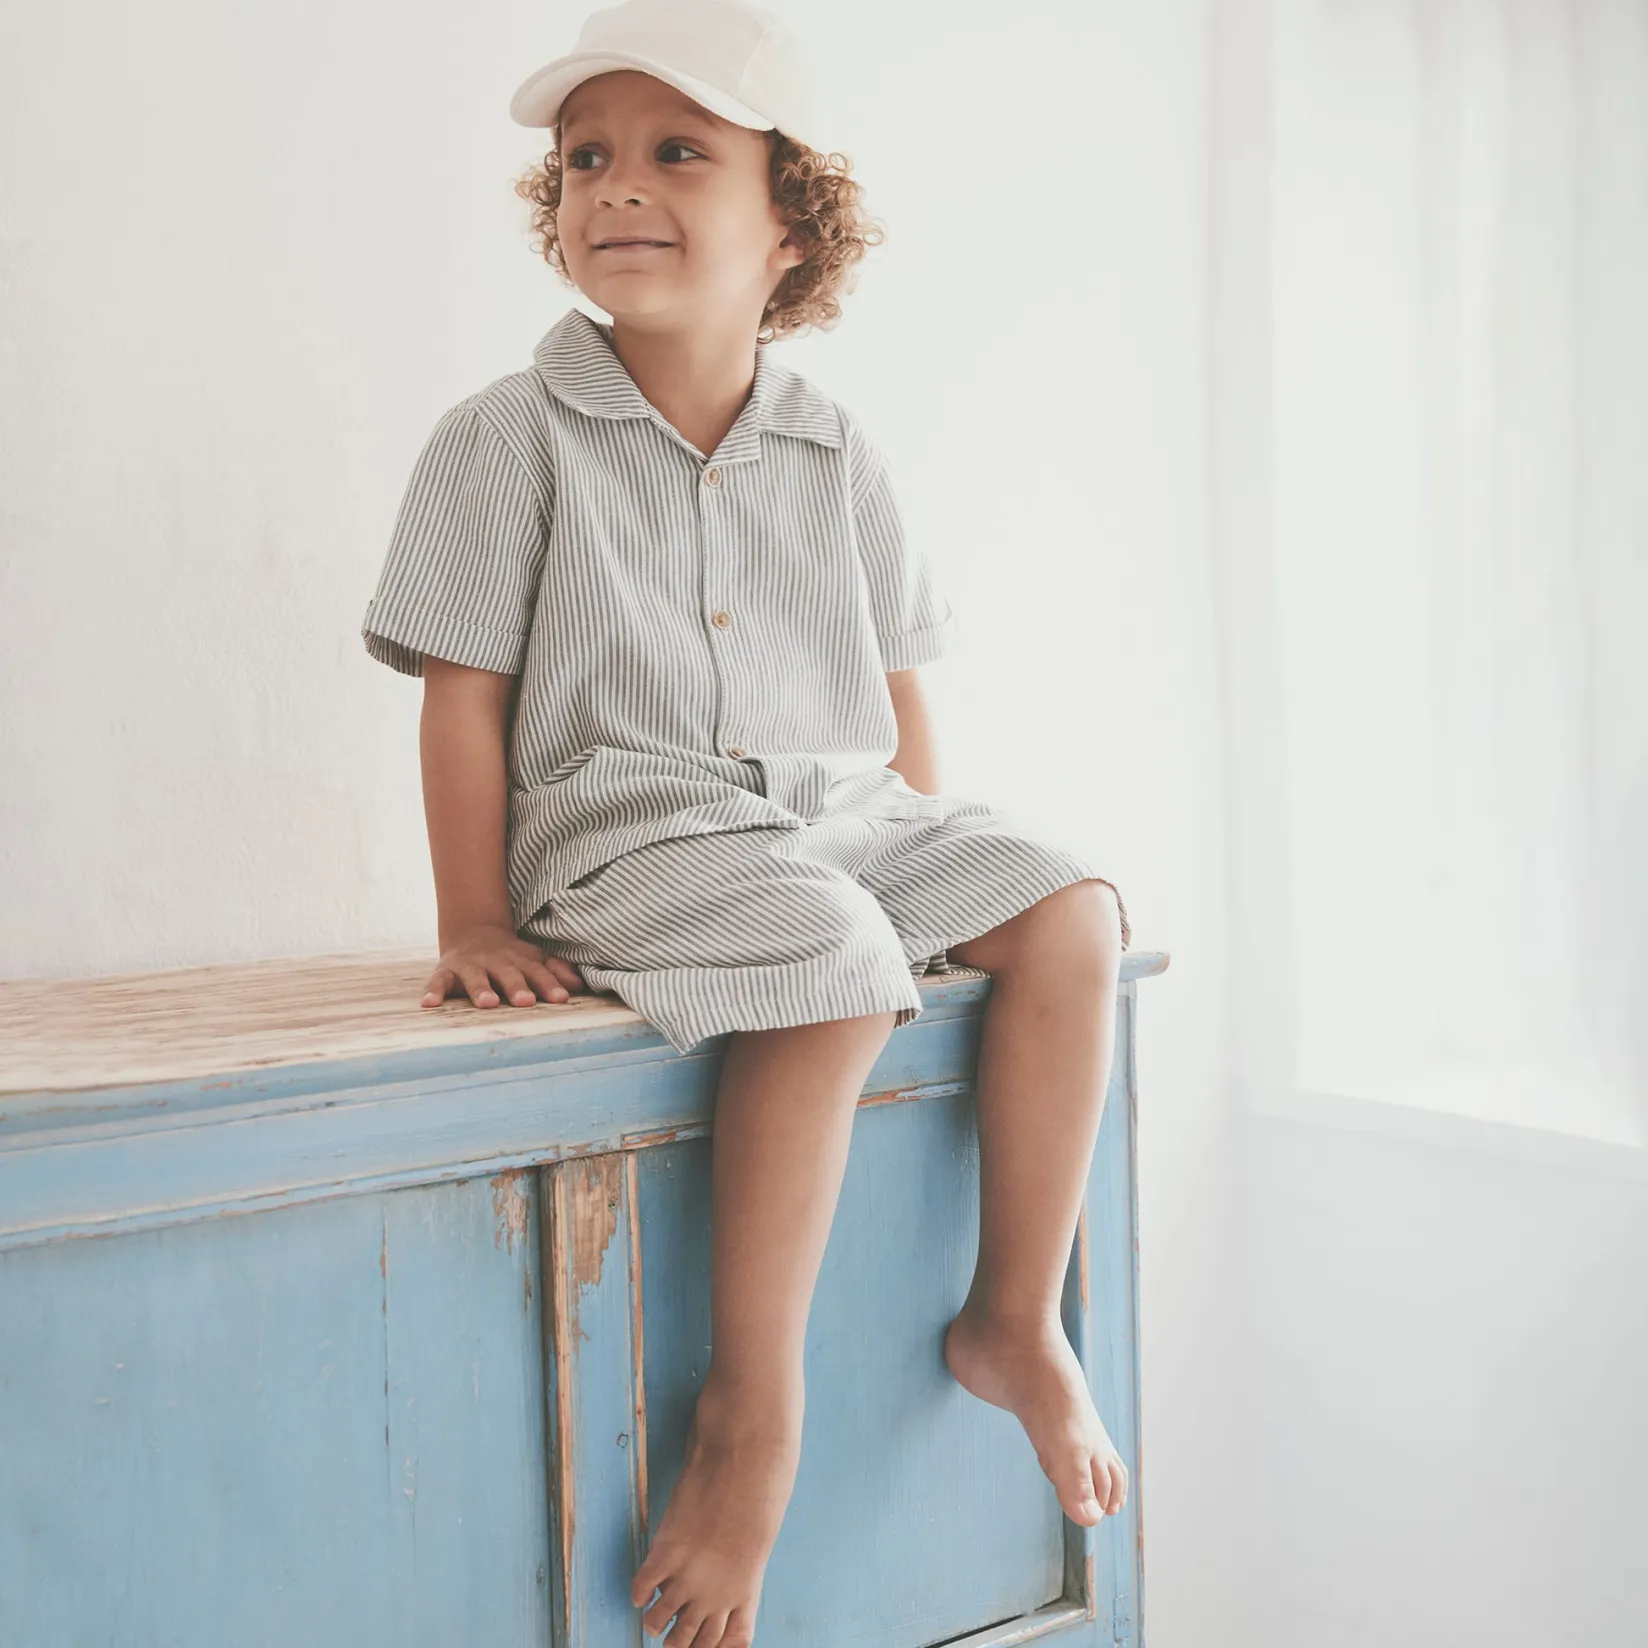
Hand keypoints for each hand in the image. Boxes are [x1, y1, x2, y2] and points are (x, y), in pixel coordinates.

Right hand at [421, 924, 586, 1009]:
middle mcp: (496, 962)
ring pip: (476, 977)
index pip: (539, 973)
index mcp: (521, 960)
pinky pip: (438, 981)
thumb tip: (579, 985)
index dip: (550, 985)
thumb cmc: (511, 957)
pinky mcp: (447, 971)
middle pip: (508, 974)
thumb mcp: (535, 959)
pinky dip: (433, 991)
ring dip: (481, 989)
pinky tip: (429, 1004)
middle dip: (517, 987)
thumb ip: (556, 971)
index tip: (561, 998)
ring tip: (487, 1003)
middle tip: (525, 1002)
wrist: (473, 932)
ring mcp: (470, 966)